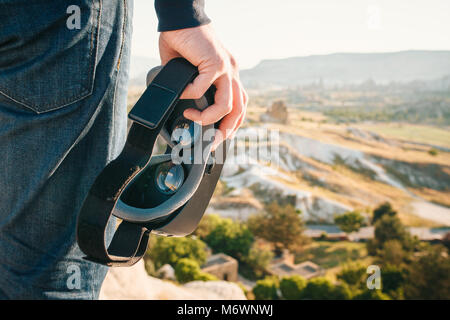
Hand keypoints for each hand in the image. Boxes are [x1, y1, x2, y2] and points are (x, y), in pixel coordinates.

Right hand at [159, 24, 247, 149]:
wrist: (180, 18)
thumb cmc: (183, 41)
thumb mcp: (190, 71)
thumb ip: (191, 88)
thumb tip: (182, 106)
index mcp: (229, 74)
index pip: (239, 104)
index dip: (232, 123)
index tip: (218, 137)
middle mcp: (232, 71)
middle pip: (240, 109)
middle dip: (227, 131)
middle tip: (212, 142)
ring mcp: (226, 67)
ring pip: (228, 104)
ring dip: (209, 117)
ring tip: (192, 117)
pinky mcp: (214, 62)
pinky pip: (202, 88)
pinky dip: (190, 95)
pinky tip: (181, 94)